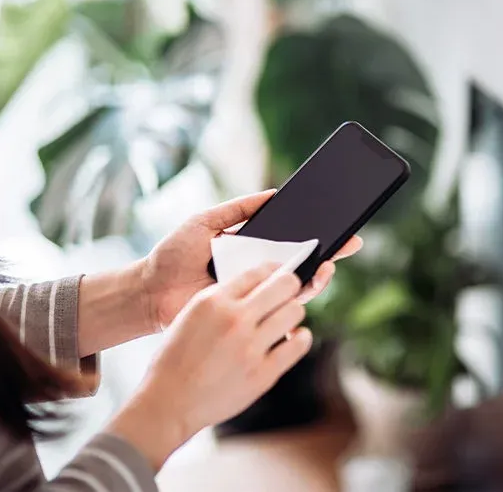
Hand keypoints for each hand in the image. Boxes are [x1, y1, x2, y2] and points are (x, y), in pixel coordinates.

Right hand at [110, 264, 312, 469]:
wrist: (169, 401)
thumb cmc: (176, 358)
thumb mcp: (190, 315)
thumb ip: (221, 299)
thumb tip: (255, 288)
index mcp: (213, 301)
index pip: (258, 271)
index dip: (273, 271)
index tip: (277, 276)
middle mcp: (234, 319)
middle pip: (285, 284)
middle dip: (290, 286)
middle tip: (288, 294)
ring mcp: (250, 347)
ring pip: (295, 311)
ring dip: (293, 313)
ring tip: (285, 320)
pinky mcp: (263, 374)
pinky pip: (299, 345)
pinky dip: (301, 338)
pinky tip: (294, 339)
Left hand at [141, 190, 362, 328]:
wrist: (150, 290)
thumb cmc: (174, 254)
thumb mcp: (206, 221)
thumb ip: (239, 209)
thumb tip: (275, 193)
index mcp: (249, 244)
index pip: (288, 236)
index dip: (314, 229)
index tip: (337, 218)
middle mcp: (256, 267)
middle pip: (299, 259)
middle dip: (328, 251)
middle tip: (351, 241)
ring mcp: (253, 289)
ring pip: (296, 283)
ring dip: (318, 273)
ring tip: (332, 261)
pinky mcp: (248, 309)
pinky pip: (278, 303)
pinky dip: (298, 293)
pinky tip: (312, 281)